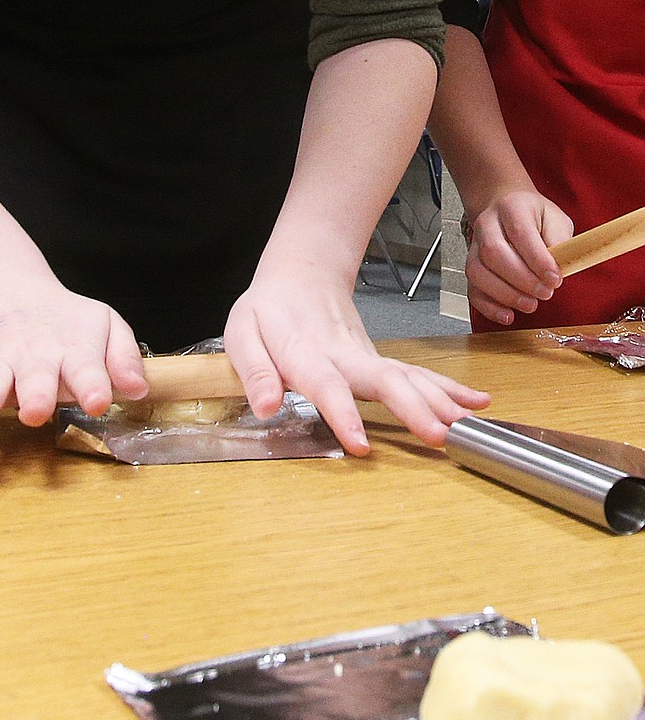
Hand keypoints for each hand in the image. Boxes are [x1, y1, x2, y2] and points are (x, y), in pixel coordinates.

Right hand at [0, 275, 147, 435]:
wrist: (8, 289)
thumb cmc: (64, 319)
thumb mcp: (105, 326)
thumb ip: (123, 358)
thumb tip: (139, 390)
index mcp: (73, 349)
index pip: (87, 368)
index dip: (94, 384)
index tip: (99, 400)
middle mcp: (34, 358)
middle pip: (35, 377)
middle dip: (35, 394)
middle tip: (35, 410)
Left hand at [224, 263, 489, 455]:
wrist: (300, 276)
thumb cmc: (268, 311)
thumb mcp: (241, 333)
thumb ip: (254, 371)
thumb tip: (265, 408)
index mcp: (304, 351)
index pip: (324, 383)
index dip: (342, 412)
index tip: (359, 442)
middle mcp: (343, 355)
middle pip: (382, 378)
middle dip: (412, 407)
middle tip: (438, 434)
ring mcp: (367, 357)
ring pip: (407, 375)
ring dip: (439, 400)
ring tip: (467, 425)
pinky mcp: (380, 362)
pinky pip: (417, 375)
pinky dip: (448, 388)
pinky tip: (476, 403)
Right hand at [465, 191, 573, 325]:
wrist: (506, 208)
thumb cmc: (534, 218)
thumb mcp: (556, 219)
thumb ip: (560, 241)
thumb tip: (560, 267)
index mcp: (512, 208)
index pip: (520, 232)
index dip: (537, 259)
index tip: (555, 279)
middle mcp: (487, 224)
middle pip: (492, 252)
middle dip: (521, 279)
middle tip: (546, 293)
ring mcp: (474, 245)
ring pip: (477, 271)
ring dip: (504, 294)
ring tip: (530, 304)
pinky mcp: (472, 266)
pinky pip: (472, 288)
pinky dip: (488, 306)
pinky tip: (508, 315)